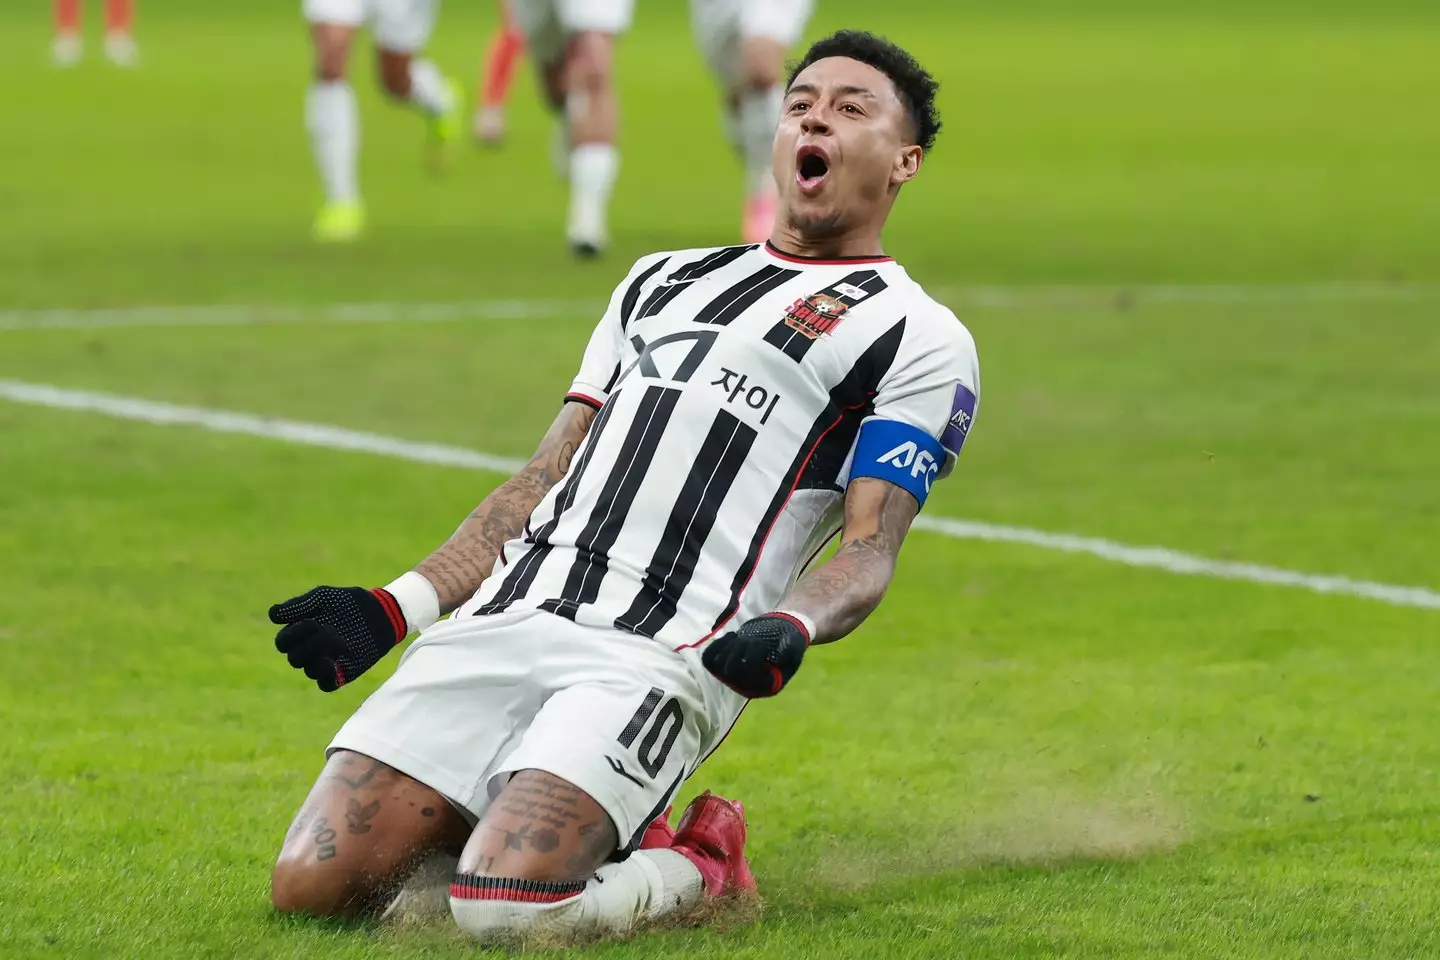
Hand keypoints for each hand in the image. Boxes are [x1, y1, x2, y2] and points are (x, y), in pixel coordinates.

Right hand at [269, 586, 407, 691]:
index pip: (283, 642)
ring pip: (309, 670)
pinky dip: (324, 677)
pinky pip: (326, 684)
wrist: (380, 611)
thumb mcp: (323, 597)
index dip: (291, 635)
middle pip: (294, 658)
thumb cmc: (349, 602)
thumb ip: (298, 606)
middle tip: (323, 629)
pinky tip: (331, 662)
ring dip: (315, 658)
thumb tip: (271, 615)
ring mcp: (327, 661)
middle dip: (305, 645)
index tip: (310, 621)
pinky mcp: (343, 672)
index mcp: (302, 632)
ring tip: (330, 643)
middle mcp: (311, 649)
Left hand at [701, 613, 809, 697]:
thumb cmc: (788, 640)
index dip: (753, 659)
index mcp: (767, 685)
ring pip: (718, 665)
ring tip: (740, 637)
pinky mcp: (722, 664)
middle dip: (739, 650)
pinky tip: (731, 636)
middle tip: (751, 638)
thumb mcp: (795, 643)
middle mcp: (747, 685)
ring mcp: (732, 676)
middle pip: (730, 671)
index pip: (750, 679)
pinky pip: (708, 659)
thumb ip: (790, 648)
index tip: (762, 643)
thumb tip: (778, 657)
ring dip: (727, 647)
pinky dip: (715, 646)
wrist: (778, 633)